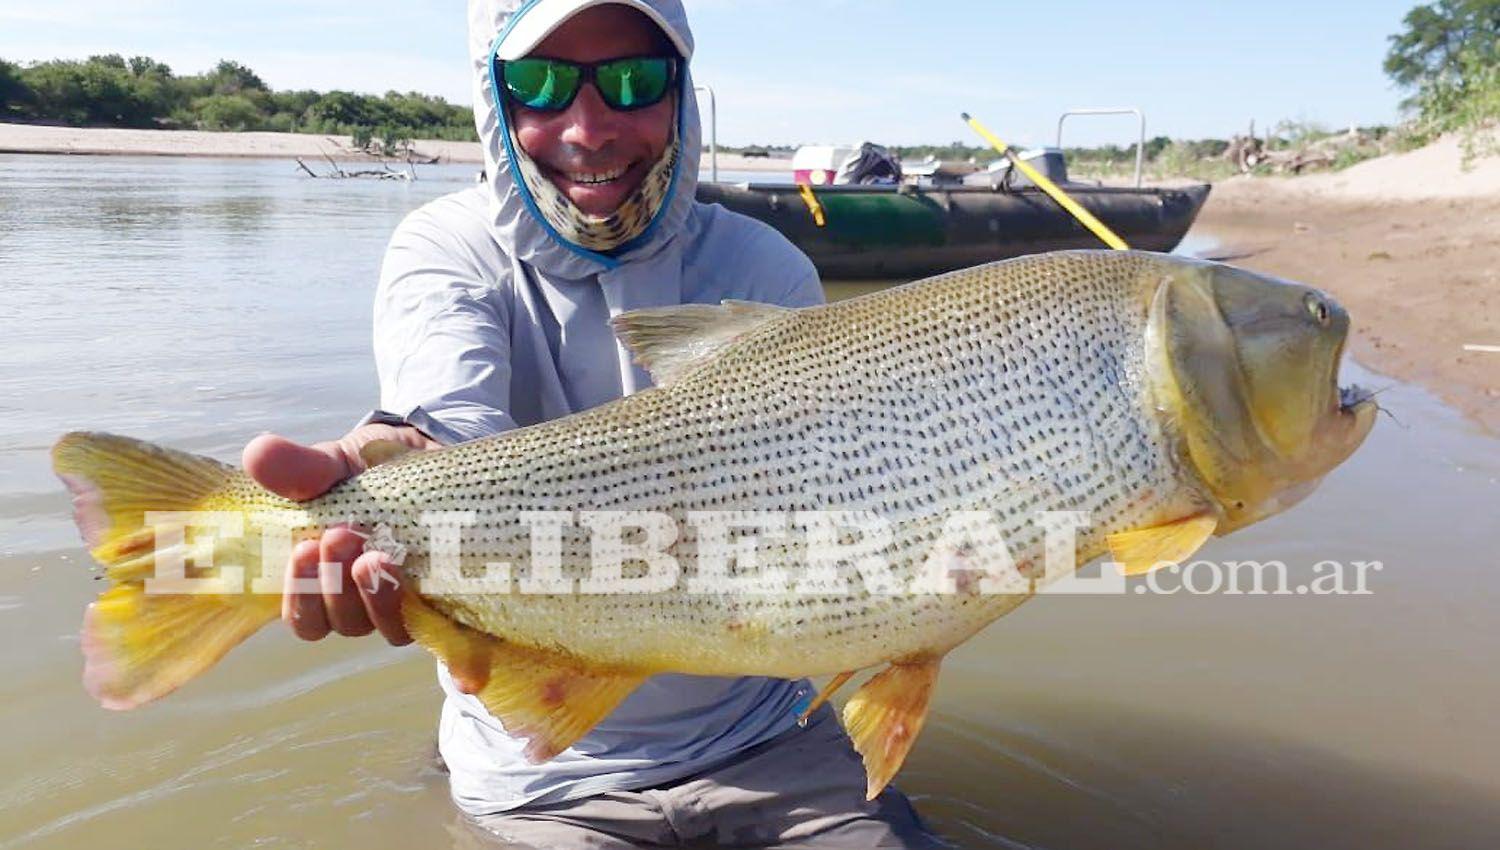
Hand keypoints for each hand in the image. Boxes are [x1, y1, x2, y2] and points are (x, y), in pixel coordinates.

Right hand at [243, 424, 439, 645]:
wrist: (431, 456)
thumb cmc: (369, 471)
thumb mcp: (333, 463)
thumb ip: (298, 468)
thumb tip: (258, 453)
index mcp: (324, 581)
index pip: (304, 618)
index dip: (300, 595)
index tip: (303, 548)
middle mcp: (363, 601)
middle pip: (342, 622)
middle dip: (335, 585)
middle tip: (340, 536)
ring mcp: (406, 599)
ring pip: (388, 625)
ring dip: (377, 593)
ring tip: (377, 555)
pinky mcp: (447, 592)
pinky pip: (437, 614)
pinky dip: (425, 598)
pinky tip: (418, 568)